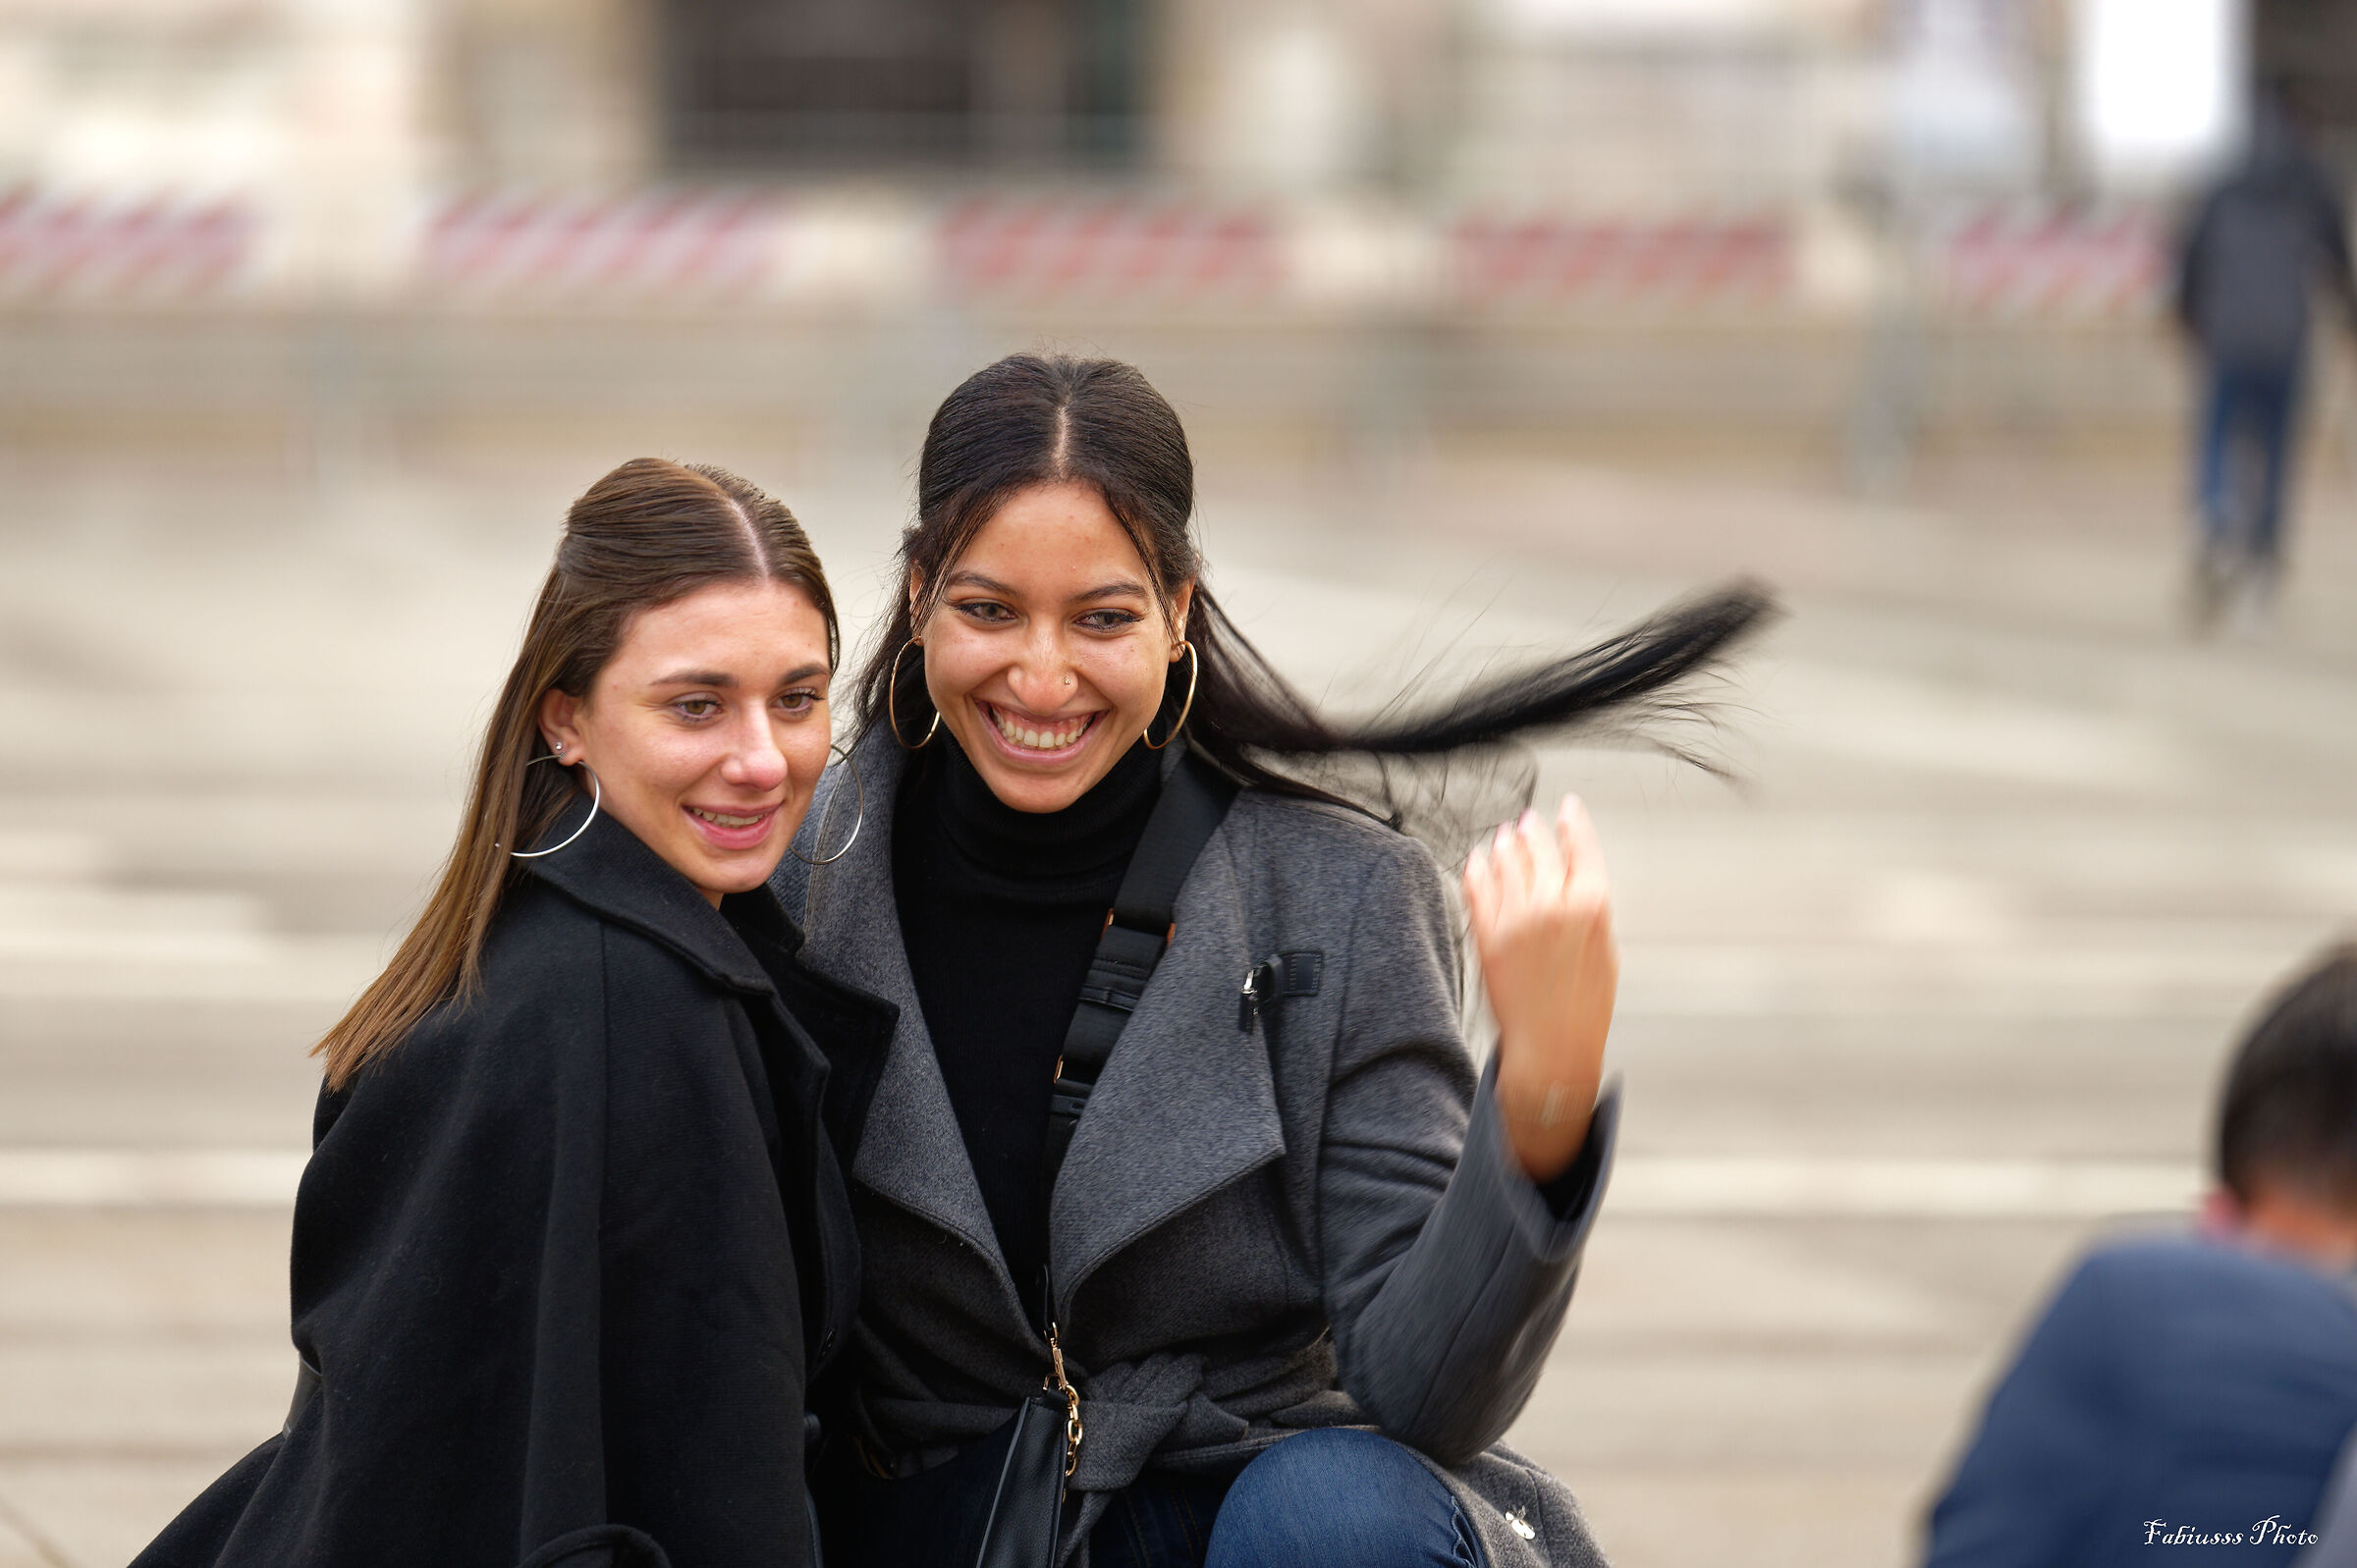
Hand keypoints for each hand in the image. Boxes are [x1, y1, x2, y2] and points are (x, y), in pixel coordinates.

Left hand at [1462, 795, 1616, 1181]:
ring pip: (1505, 861)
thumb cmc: (1585, 1006)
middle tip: (1527, 821)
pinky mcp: (1487, 934)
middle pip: (1539, 848)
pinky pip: (1476, 887)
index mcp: (1592, 906)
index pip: (1581, 846)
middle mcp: (1554, 905)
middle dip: (1532, 830)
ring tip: (1502, 838)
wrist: (1553, 1048)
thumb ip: (1589, 908)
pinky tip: (1477, 860)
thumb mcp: (1605, 950)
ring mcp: (1517, 918)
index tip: (1566, 807)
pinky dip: (1477, 869)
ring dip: (1503, 846)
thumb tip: (1576, 875)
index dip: (1572, 821)